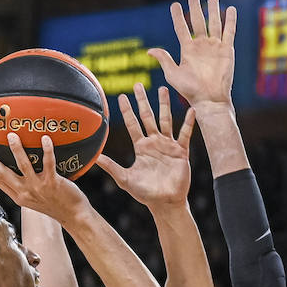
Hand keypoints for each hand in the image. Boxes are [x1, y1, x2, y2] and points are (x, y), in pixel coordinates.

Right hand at [0, 133, 91, 225]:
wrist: (74, 215)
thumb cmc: (56, 204)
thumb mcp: (34, 198)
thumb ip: (25, 185)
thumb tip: (18, 165)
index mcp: (19, 196)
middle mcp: (25, 192)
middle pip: (2, 173)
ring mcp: (38, 188)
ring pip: (23, 166)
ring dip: (16, 149)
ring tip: (12, 136)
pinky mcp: (52, 183)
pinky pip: (48, 163)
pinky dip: (47, 150)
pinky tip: (45, 138)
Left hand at [96, 84, 194, 209]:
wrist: (165, 202)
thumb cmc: (145, 193)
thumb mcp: (125, 179)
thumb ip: (112, 167)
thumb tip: (94, 158)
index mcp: (141, 147)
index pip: (133, 124)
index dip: (127, 110)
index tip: (122, 96)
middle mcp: (154, 143)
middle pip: (148, 116)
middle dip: (143, 101)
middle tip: (138, 84)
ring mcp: (168, 146)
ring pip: (166, 120)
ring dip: (164, 105)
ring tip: (163, 89)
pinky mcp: (181, 152)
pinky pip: (185, 134)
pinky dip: (188, 123)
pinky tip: (191, 111)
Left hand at [148, 0, 235, 108]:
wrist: (210, 99)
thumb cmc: (190, 90)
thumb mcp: (173, 74)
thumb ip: (164, 60)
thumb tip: (150, 50)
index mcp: (187, 50)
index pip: (181, 28)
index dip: (178, 16)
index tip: (174, 5)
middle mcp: (201, 46)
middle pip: (197, 21)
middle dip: (195, 7)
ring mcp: (214, 47)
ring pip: (214, 23)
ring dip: (213, 11)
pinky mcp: (227, 50)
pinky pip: (229, 32)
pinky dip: (230, 21)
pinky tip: (231, 10)